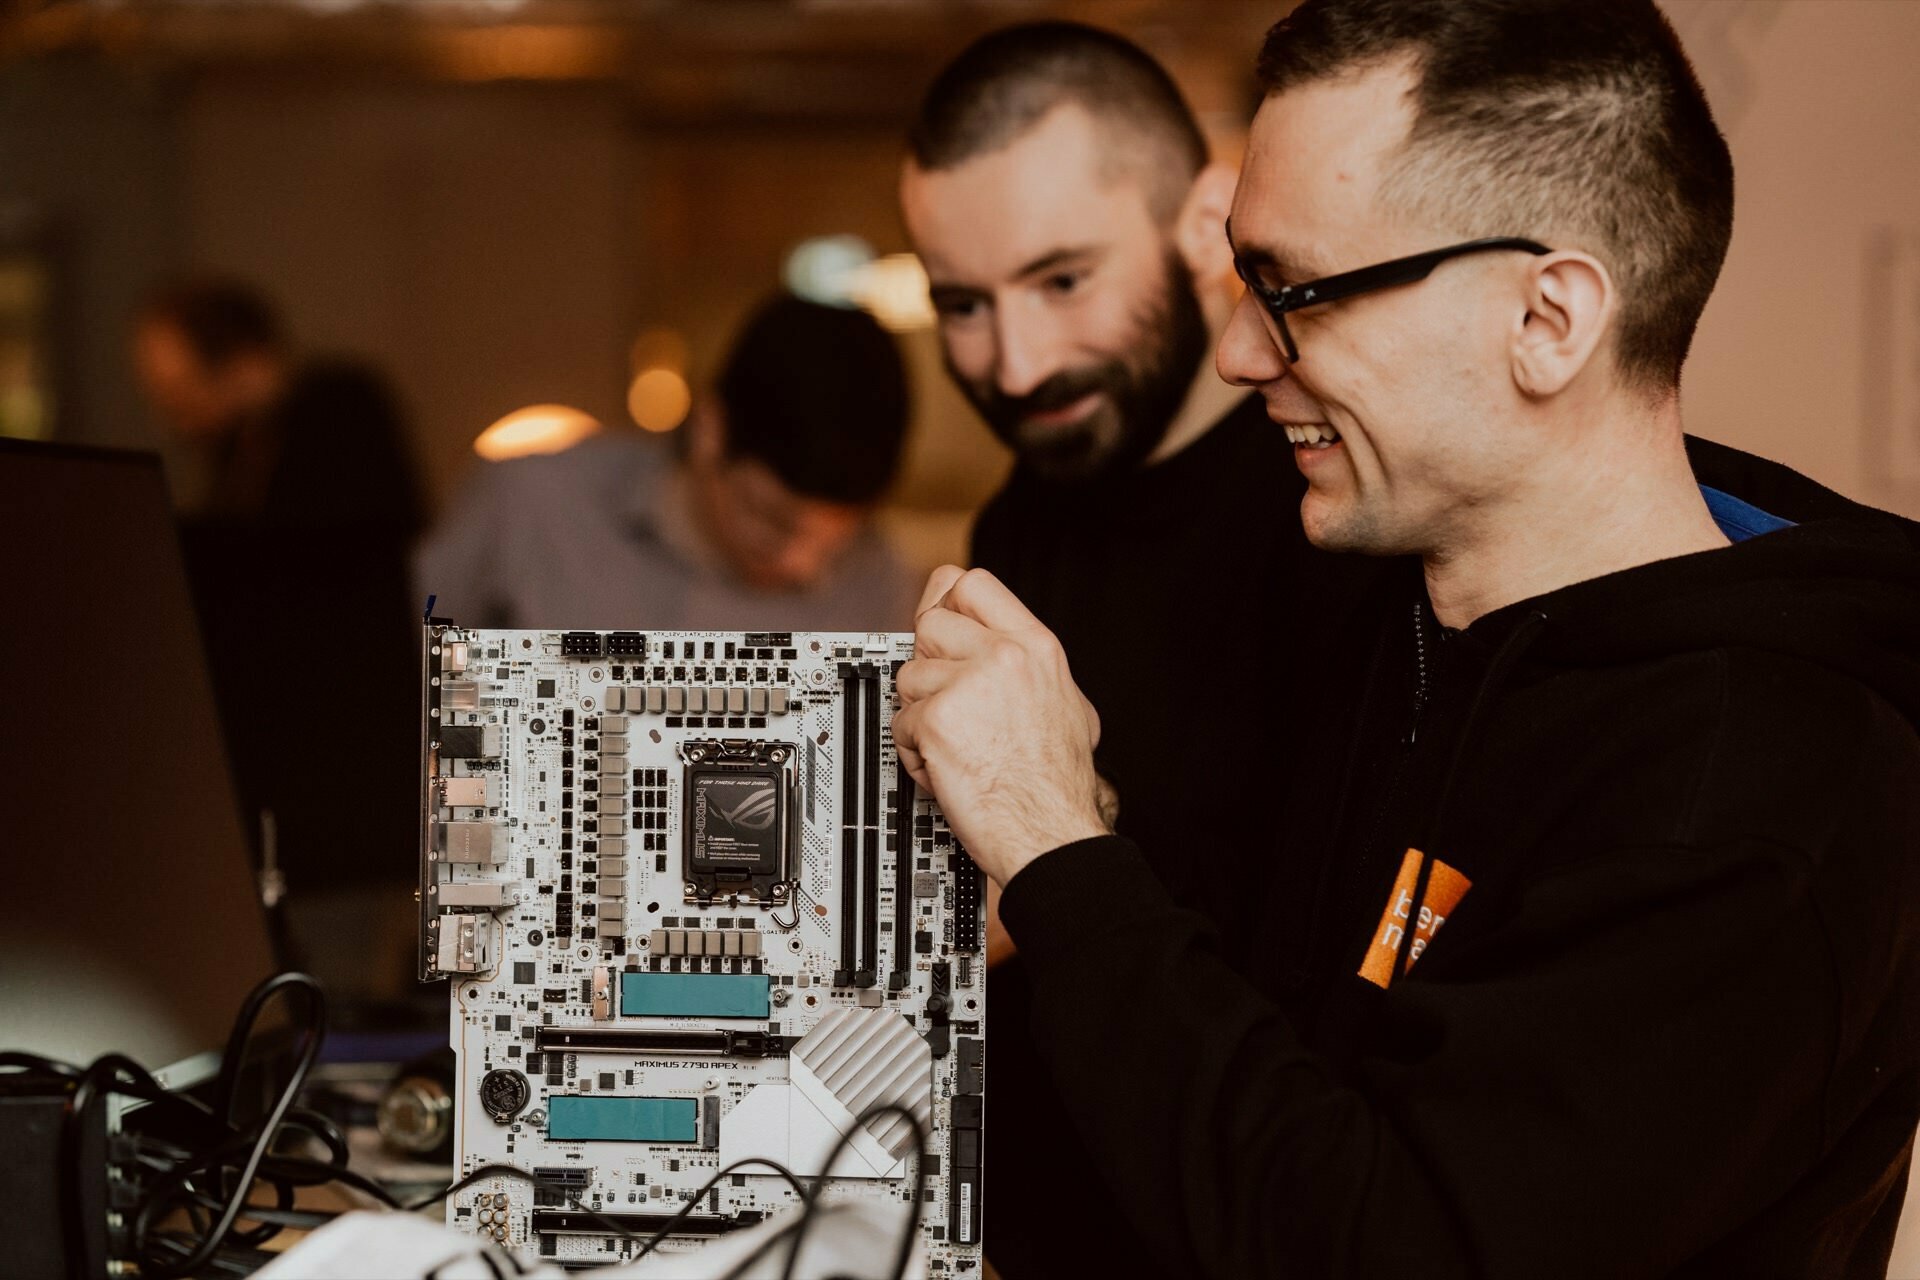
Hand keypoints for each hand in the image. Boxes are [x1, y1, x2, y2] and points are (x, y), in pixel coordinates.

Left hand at [893, 566, 1109, 885]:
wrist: (1053, 833)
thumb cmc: (1058, 783)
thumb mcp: (1065, 701)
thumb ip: (1025, 664)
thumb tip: (989, 641)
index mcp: (1036, 646)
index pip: (971, 583)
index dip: (945, 600)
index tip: (938, 623)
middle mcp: (1003, 656)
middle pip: (928, 625)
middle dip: (928, 665)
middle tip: (948, 702)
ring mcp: (968, 685)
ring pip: (908, 677)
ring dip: (920, 714)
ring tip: (954, 745)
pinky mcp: (937, 721)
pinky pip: (899, 723)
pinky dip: (913, 752)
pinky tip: (946, 768)